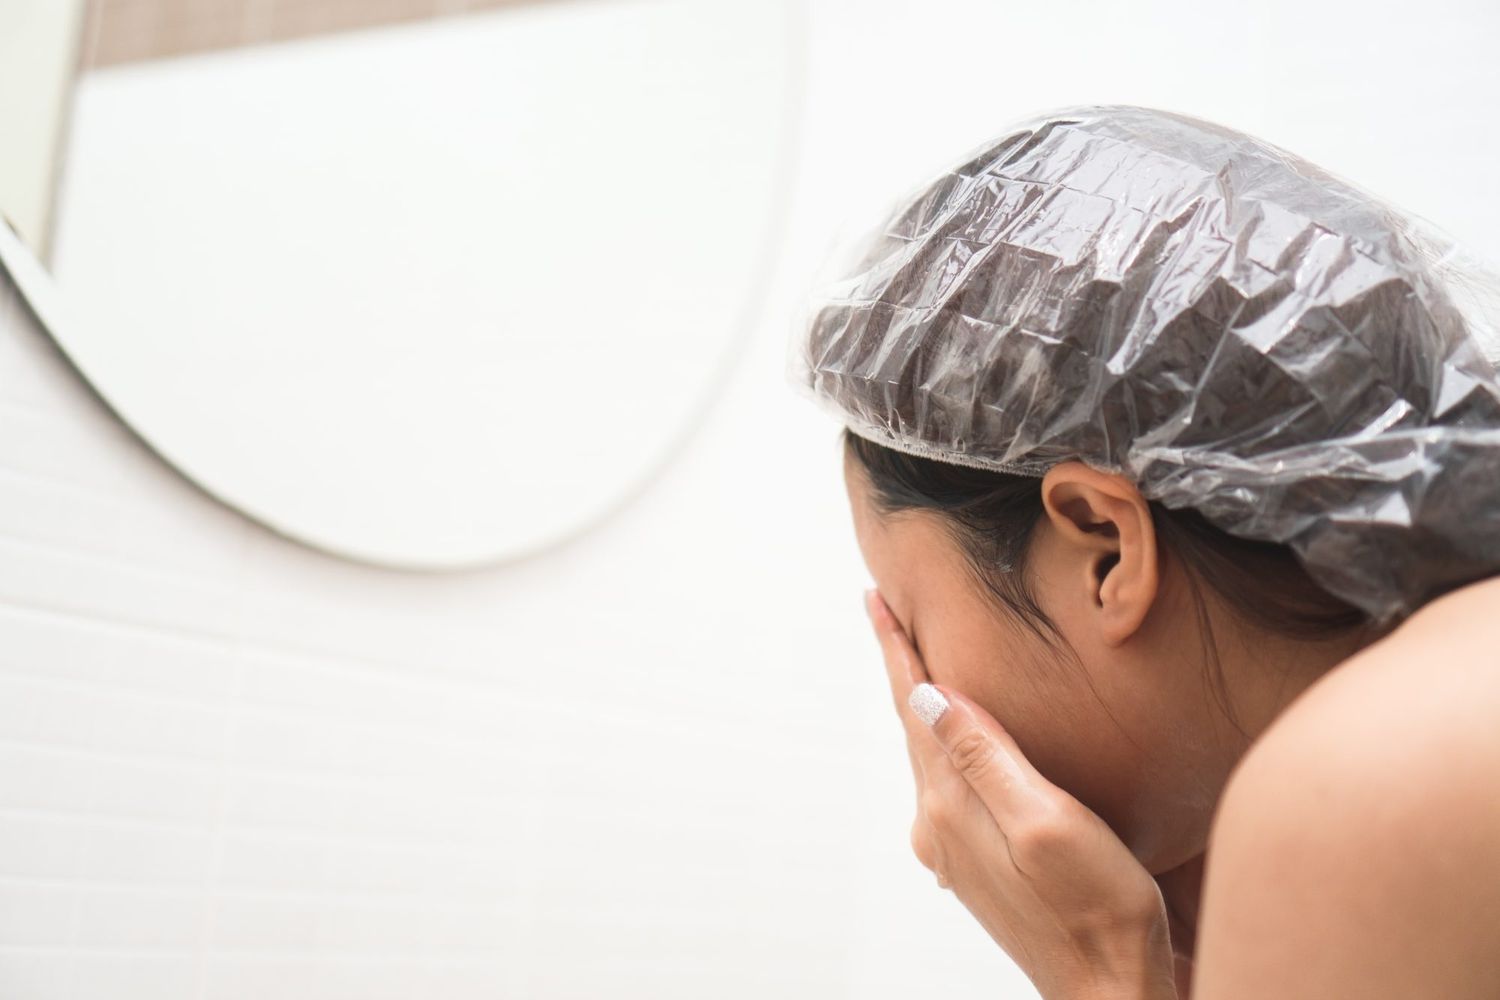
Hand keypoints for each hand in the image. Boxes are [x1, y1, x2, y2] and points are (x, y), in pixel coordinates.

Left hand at [865, 588, 1178, 999]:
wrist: (1110, 992)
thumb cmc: (1096, 908)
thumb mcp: (1045, 820)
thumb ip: (984, 756)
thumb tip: (927, 695)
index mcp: (951, 804)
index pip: (916, 705)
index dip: (898, 648)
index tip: (873, 597)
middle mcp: (939, 825)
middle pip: (914, 725)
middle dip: (903, 667)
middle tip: (886, 610)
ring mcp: (954, 848)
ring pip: (930, 754)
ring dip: (922, 705)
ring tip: (916, 661)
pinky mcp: (977, 864)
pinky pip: (950, 783)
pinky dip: (945, 744)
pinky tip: (955, 739)